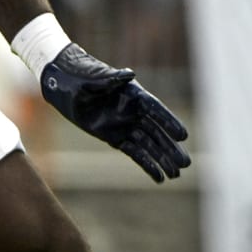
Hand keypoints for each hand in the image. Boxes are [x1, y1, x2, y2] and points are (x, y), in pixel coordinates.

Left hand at [41, 45, 189, 182]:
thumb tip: (129, 74)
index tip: (183, 136)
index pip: (156, 110)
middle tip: (186, 164)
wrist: (65, 84)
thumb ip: (112, 79)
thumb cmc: (80, 76)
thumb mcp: (94, 78)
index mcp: (134, 95)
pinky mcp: (116, 138)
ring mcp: (126, 126)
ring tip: (176, 175)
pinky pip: (135, 153)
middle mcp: (134, 112)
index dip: (169, 122)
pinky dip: (147, 164)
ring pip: (149, 145)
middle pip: (157, 132)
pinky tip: (159, 177)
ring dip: (163, 160)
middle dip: (170, 148)